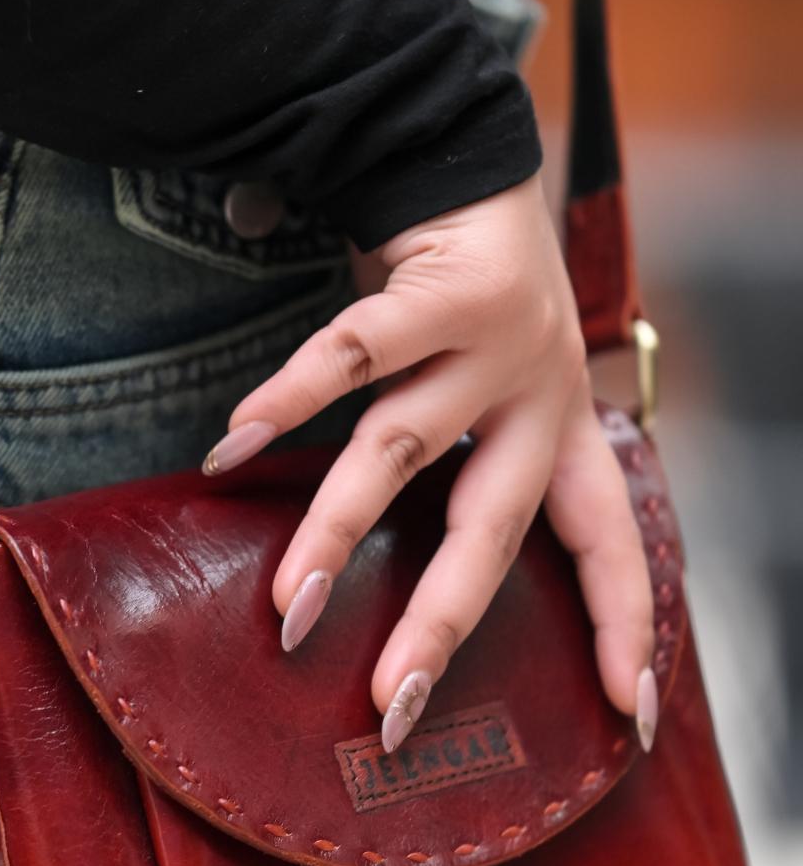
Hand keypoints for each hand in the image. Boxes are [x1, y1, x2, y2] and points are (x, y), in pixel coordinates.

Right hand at [201, 174, 657, 753]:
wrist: (462, 149)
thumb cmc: (464, 291)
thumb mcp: (499, 381)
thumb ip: (468, 459)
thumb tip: (404, 569)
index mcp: (565, 424)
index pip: (609, 542)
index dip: (624, 626)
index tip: (634, 717)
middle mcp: (542, 390)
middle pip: (490, 529)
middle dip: (437, 625)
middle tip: (388, 704)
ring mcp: (496, 338)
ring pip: (401, 452)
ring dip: (334, 532)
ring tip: (284, 605)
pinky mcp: (444, 284)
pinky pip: (353, 353)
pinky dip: (287, 399)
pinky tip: (232, 445)